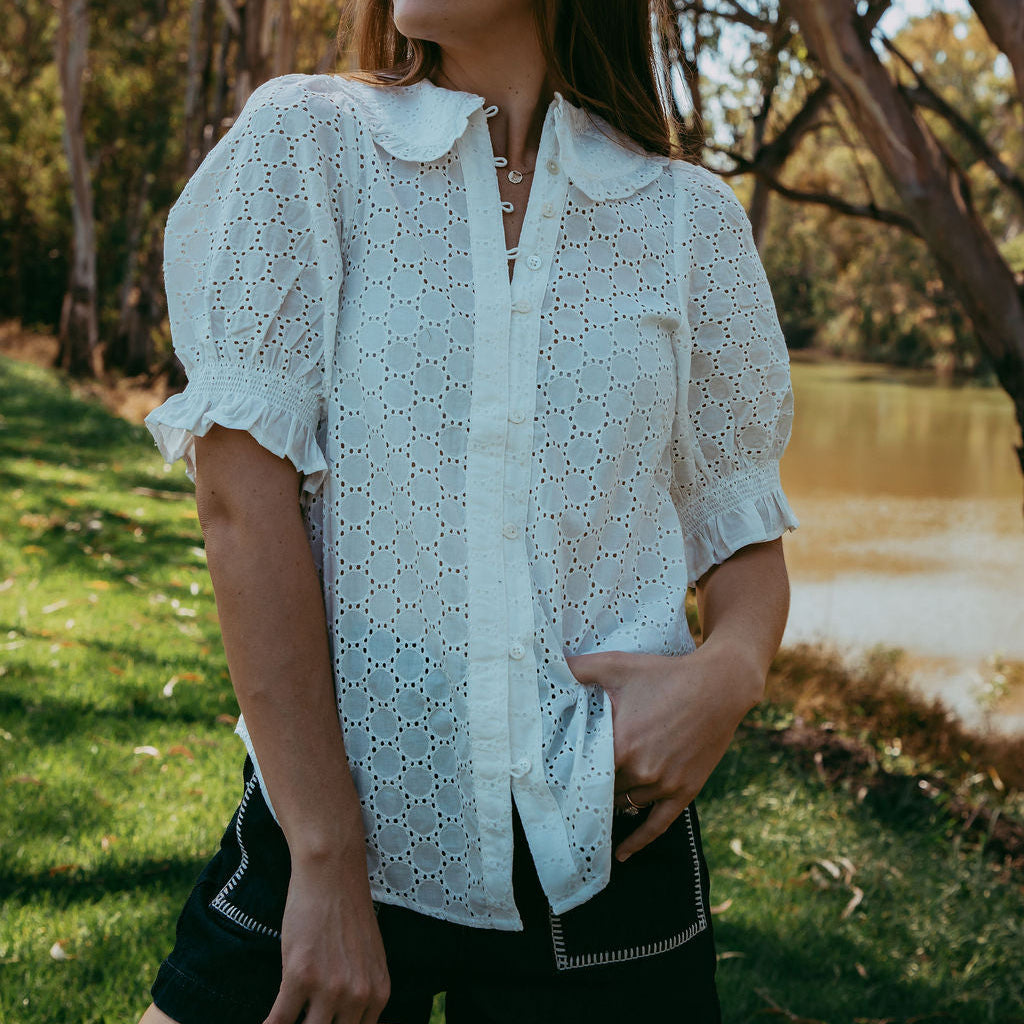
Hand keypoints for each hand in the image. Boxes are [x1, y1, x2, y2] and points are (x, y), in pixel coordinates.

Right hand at [264, 857, 390, 1023]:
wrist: (332, 874)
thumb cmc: (347, 912)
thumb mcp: (369, 958)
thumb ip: (363, 992)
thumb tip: (348, 1018)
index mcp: (377, 994)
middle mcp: (357, 996)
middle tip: (304, 1021)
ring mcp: (329, 988)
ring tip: (283, 1022)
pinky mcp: (300, 976)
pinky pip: (278, 1021)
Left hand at [565, 640, 763, 862]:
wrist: (720, 686)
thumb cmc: (666, 673)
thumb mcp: (619, 665)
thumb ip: (581, 668)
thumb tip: (551, 662)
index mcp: (620, 742)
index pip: (582, 770)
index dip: (567, 775)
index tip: (549, 781)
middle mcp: (641, 769)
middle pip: (602, 790)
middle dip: (586, 790)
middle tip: (564, 798)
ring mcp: (664, 783)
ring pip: (625, 804)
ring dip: (608, 806)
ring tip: (588, 813)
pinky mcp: (685, 790)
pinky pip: (657, 824)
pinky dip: (637, 841)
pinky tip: (621, 854)